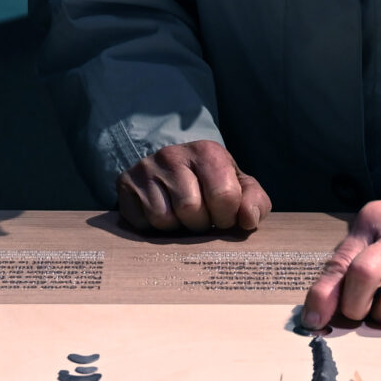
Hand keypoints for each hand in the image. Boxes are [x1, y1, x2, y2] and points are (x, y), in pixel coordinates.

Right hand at [115, 140, 271, 233]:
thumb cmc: (213, 184)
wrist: (171, 172)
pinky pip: (142, 222)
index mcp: (208, 151)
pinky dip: (154, 228)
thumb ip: (255, 203)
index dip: (227, 217)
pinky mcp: (125, 184)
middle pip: (191, 210)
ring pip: (164, 219)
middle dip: (200, 225)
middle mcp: (173, 154)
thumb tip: (248, 221)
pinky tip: (162, 214)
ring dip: (177, 229)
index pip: (224, 197)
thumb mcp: (240, 188)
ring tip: (181, 217)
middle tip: (200, 218)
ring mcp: (146, 168)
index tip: (224, 216)